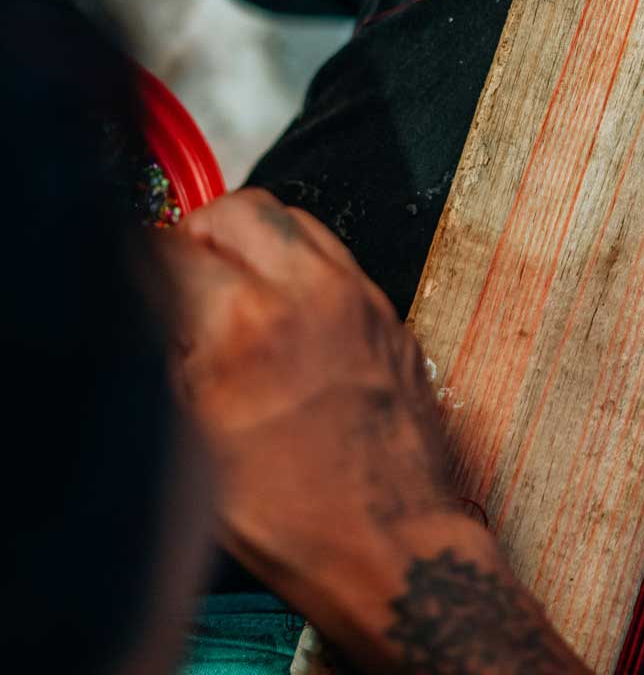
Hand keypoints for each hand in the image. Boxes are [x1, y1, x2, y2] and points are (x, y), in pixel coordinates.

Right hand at [163, 189, 589, 672]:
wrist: (392, 542)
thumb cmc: (294, 515)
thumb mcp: (196, 441)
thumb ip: (173, 355)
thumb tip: (160, 309)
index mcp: (246, 322)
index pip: (174, 247)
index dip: (146, 262)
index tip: (143, 282)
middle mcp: (309, 291)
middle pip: (240, 208)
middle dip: (202, 232)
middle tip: (190, 273)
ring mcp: (359, 297)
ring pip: (295, 221)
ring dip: (257, 242)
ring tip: (239, 290)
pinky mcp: (389, 313)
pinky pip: (338, 258)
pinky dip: (303, 268)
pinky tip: (289, 316)